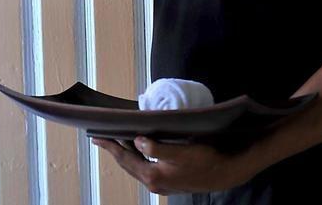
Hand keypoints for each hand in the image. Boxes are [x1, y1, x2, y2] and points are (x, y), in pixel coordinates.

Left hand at [91, 136, 257, 195]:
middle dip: (114, 149)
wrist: (225, 174)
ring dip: (124, 154)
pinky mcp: (168, 182)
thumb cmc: (205, 160)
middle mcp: (154, 183)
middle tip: (100, 137)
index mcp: (153, 175)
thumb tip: (137, 140)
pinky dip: (136, 158)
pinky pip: (144, 168)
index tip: (96, 136)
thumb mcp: (181, 151)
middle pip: (127, 164)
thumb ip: (157, 147)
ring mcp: (161, 184)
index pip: (125, 158)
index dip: (110, 145)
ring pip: (135, 167)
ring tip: (115, 141)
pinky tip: (137, 149)